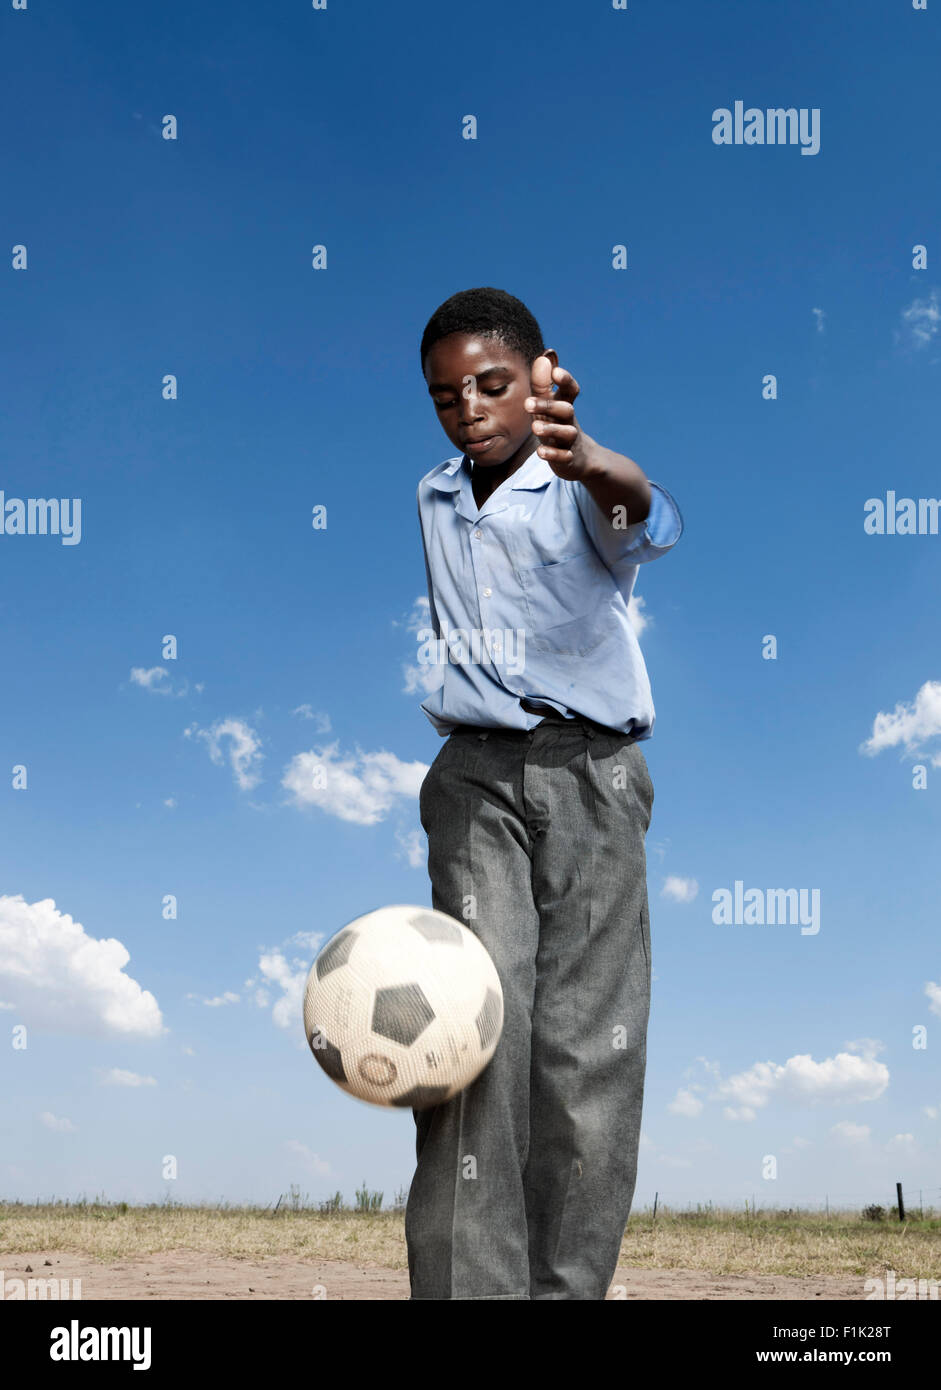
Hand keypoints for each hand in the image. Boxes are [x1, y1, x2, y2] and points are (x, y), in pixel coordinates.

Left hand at [524, 354, 588, 479]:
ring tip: (535, 427)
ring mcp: (570, 441)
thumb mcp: (549, 406)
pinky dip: (553, 454)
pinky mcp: (568, 459)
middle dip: (548, 405)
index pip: (570, 390)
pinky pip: (563, 457)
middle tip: (527, 403)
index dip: (566, 380)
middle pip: (566, 410)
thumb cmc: (558, 426)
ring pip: (567, 433)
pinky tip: (540, 452)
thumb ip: (543, 384)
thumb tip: (543, 357)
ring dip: (551, 430)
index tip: (555, 372)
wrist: (579, 459)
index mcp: (564, 406)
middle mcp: (569, 422)